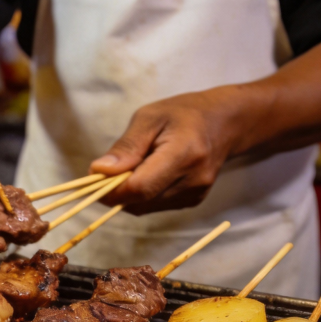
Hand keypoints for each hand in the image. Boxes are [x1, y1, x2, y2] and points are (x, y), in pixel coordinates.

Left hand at [89, 89, 237, 214]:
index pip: (139, 188)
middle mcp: (193, 180)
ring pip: (144, 208)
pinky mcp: (193, 201)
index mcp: (184, 155)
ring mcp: (195, 195)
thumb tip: (99, 171)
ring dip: (128, 193)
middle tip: (110, 168)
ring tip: (133, 165)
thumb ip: (126, 146)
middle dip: (116, 190)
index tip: (94, 176)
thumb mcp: (150, 117)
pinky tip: (148, 173)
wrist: (226, 122)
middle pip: (139, 201)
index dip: (110, 189)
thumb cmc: (184, 113)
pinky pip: (154, 206)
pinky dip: (142, 195)